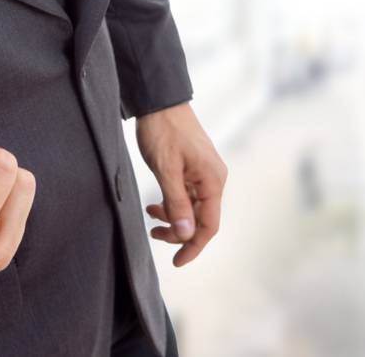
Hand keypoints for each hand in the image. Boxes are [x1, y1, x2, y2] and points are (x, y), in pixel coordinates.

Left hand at [136, 101, 226, 266]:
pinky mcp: (194, 169)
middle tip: (154, 233)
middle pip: (201, 219)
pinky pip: (187, 196)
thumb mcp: (166, 170)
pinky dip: (172, 204)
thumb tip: (186, 233)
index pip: (209, 224)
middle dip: (179, 232)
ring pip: (192, 209)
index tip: (177, 261)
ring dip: (173, 218)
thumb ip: (176, 203)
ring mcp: (204, 173)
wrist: (160, 103)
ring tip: (151, 217)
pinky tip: (154, 205)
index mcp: (212, 180)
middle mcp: (213, 178)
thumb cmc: (164, 132)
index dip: (194, 246)